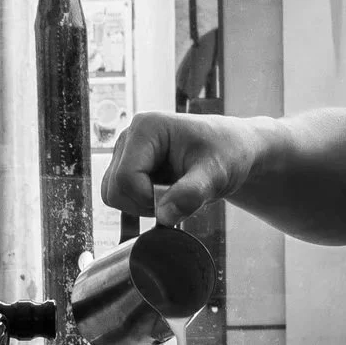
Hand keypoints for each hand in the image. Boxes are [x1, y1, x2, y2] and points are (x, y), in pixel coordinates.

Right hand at [101, 112, 261, 225]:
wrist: (232, 150)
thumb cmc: (226, 153)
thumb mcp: (215, 174)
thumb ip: (191, 194)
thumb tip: (164, 216)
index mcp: (145, 128)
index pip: (125, 178)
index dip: (148, 199)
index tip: (179, 198)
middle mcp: (129, 137)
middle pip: (114, 189)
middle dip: (144, 204)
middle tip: (178, 197)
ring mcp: (126, 152)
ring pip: (113, 195)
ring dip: (142, 205)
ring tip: (172, 195)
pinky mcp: (129, 165)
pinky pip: (119, 195)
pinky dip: (138, 206)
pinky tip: (162, 201)